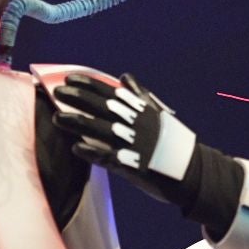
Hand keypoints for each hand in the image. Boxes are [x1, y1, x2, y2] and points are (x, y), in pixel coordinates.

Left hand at [53, 73, 199, 205]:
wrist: (191, 172)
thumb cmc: (173, 141)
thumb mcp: (158, 113)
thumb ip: (140, 95)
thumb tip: (125, 77)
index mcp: (140, 110)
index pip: (110, 92)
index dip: (89, 84)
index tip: (69, 78)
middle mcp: (135, 124)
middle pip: (102, 108)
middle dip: (78, 99)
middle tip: (57, 92)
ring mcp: (134, 144)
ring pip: (101, 130)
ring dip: (78, 123)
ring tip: (57, 118)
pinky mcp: (133, 165)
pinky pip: (108, 157)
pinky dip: (92, 152)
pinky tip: (76, 147)